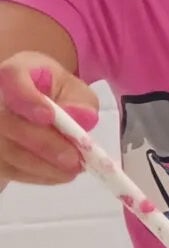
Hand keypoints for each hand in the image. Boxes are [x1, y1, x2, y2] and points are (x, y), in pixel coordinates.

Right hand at [0, 53, 95, 186]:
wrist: (33, 101)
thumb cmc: (53, 92)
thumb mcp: (73, 89)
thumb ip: (80, 101)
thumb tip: (82, 118)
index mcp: (14, 72)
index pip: (11, 78)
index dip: (27, 99)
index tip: (49, 117)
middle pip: (6, 122)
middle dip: (42, 144)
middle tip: (73, 159)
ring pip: (4, 150)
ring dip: (40, 165)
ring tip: (71, 171)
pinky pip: (6, 168)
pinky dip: (34, 175)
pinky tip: (57, 175)